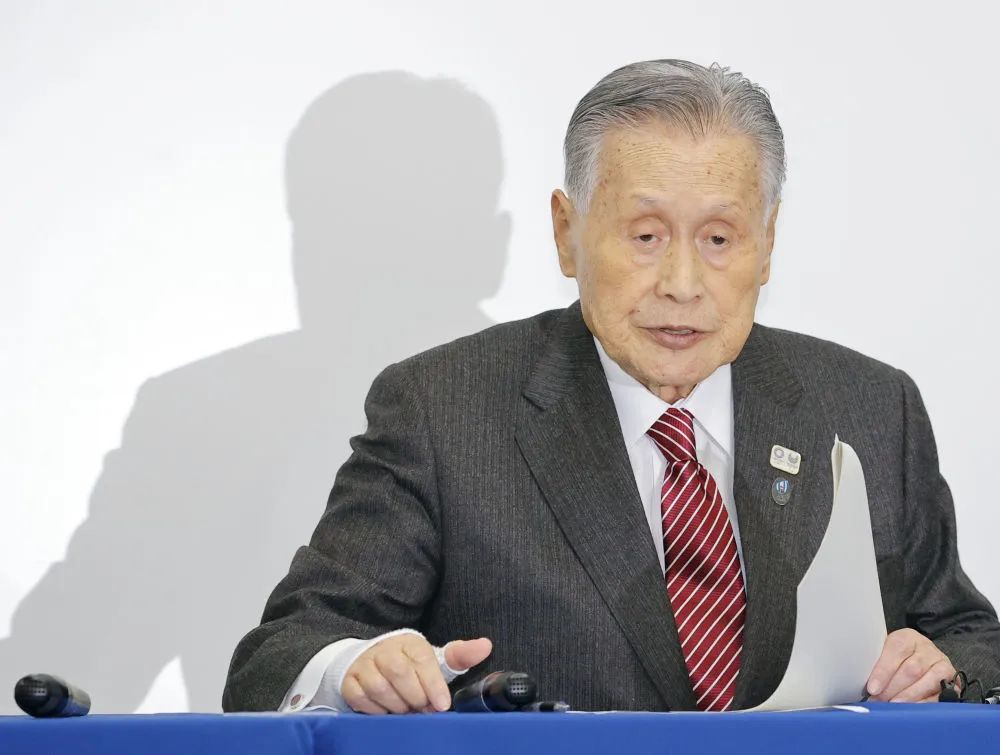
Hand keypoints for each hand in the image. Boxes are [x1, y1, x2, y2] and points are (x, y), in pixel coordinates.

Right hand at [341, 635, 492, 713]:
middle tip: (424, 710)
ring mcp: (365, 664)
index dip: (433, 684)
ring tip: (407, 711)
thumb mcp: (436, 659)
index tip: (441, 705)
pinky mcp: (350, 681)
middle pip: (399, 672)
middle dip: (415, 697)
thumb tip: (486, 645)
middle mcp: (385, 649)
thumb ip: (460, 654)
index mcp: (410, 642)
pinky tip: (387, 712)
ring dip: (396, 705)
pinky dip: (376, 710)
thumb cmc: (410, 665)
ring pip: (379, 687)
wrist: (372, 662)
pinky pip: (361, 698)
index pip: (422, 659)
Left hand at [866, 629, 955, 702]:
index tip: (872, 688)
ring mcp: (942, 664)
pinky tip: (912, 709)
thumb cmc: (897, 658)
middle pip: (911, 669)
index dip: (883, 671)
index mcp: (907, 637)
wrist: (922, 658)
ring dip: (908, 696)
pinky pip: (940, 694)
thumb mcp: (885, 652)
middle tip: (879, 701)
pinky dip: (924, 703)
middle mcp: (927, 648)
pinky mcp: (953, 680)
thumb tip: (862, 681)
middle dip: (893, 688)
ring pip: (926, 681)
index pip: (896, 650)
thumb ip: (876, 662)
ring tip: (893, 705)